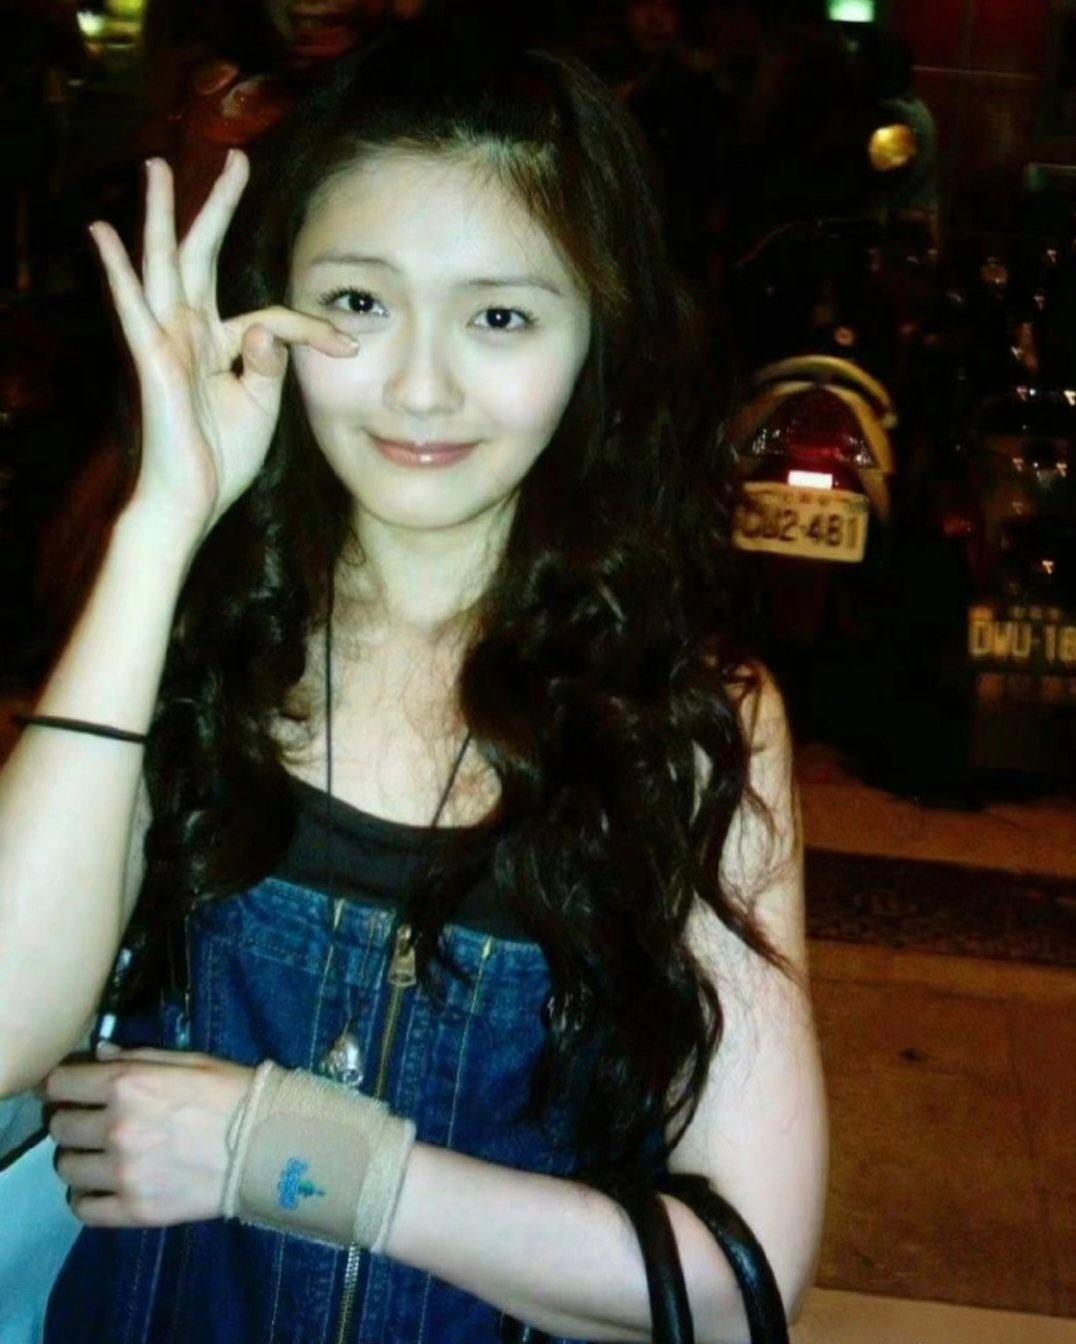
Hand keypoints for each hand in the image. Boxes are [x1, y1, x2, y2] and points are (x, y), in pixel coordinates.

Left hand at [42, 1045, 253, 1228]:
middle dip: (72, 1120)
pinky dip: (88, 1196)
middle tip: (92, 1122)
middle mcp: (116, 1128)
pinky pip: (82, 1208)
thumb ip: (138, 1057)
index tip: (69, 1090)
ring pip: (66, 1168)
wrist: (267, 1146)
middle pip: (59, 1127)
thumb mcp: (189, 1061)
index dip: (61, 1085)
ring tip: (102, 1155)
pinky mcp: (134, 1210)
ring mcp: (122, 1173)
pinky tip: (107, 1185)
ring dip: (79, 1158)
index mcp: (128, 1084)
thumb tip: (99, 1055)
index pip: (59, 1084)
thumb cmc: (231, 1092)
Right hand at [88, 151, 359, 545]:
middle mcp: (188, 334)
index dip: (311, 326)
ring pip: (164, 266)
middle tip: (235, 159)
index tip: (345, 344)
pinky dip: (118, 271)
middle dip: (217, 207)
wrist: (192, 502)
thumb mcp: (261, 405)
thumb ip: (268, 364)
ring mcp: (167, 344)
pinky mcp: (152, 362)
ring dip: (160, 214)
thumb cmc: (222, 458)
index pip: (270, 316)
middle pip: (200, 257)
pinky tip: (105, 233)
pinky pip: (133, 310)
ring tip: (157, 166)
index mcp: (217, 346)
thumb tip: (269, 331)